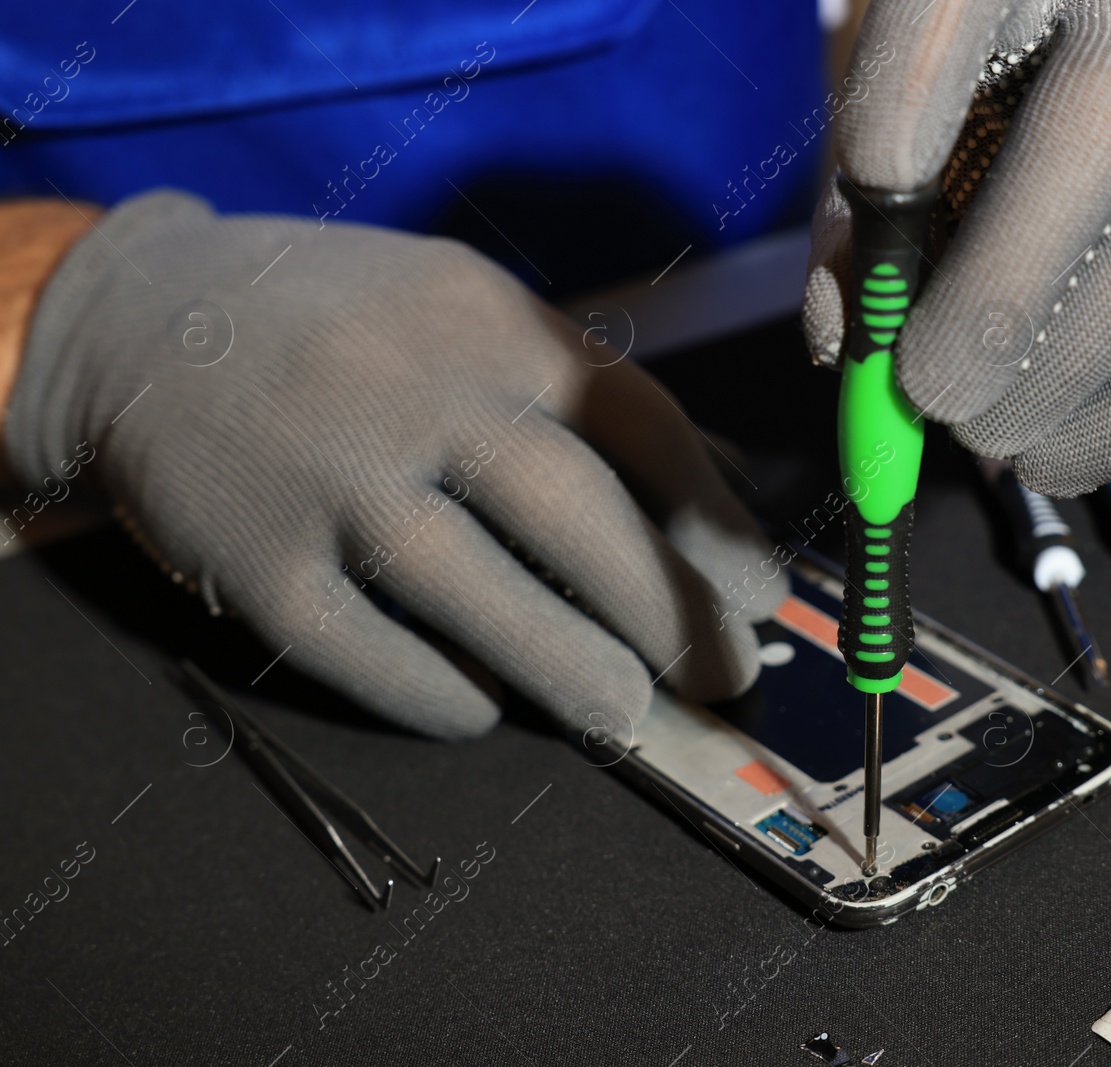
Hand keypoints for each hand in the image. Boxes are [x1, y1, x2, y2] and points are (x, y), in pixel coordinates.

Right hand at [6, 191, 785, 738]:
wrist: (146, 318)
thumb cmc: (348, 324)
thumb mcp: (473, 311)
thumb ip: (593, 393)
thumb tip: (726, 487)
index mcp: (489, 322)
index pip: (638, 424)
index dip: (714, 521)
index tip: (760, 592)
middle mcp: (412, 391)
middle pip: (573, 516)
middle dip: (668, 610)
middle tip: (727, 675)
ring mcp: (326, 477)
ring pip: (475, 596)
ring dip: (571, 671)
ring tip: (631, 715)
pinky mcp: (253, 560)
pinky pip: (365, 652)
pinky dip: (436, 696)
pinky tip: (484, 712)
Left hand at [804, 0, 1110, 495]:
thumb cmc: (984, 143)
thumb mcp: (901, 158)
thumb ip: (860, 236)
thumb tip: (844, 342)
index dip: (920, 83)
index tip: (873, 178)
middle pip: (1109, 109)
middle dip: (1008, 278)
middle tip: (931, 391)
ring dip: (1075, 363)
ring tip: (987, 436)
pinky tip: (1059, 454)